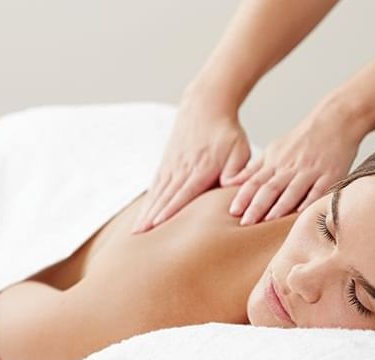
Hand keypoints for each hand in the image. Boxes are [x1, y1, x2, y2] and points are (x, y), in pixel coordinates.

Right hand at [131, 98, 250, 232]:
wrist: (206, 106)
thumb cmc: (227, 132)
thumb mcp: (239, 149)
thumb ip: (236, 170)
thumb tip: (229, 186)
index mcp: (201, 169)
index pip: (183, 194)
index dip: (170, 211)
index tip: (157, 226)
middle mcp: (182, 169)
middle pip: (165, 197)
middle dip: (151, 218)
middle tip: (138, 237)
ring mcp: (172, 166)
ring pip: (157, 193)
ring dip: (146, 212)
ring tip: (135, 231)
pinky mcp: (167, 163)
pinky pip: (156, 186)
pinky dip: (148, 201)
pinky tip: (143, 214)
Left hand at [223, 112, 360, 224]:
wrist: (334, 121)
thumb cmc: (301, 140)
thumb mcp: (273, 150)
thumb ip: (253, 169)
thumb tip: (229, 183)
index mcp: (275, 162)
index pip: (254, 181)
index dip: (243, 197)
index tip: (233, 212)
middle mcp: (290, 167)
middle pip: (270, 188)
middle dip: (257, 206)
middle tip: (245, 223)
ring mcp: (310, 171)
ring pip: (292, 191)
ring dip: (280, 207)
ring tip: (268, 222)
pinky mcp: (330, 175)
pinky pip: (318, 191)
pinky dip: (309, 202)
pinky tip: (302, 214)